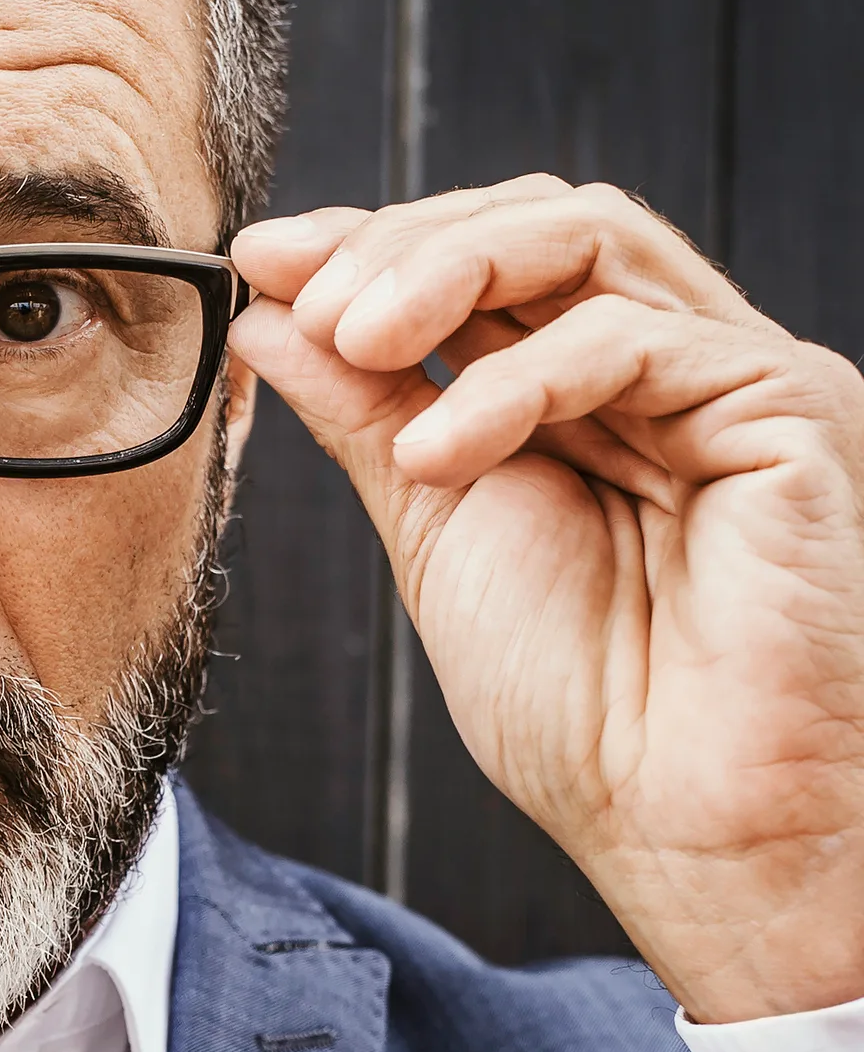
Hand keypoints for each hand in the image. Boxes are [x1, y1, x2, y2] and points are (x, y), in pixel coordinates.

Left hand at [229, 175, 863, 1021]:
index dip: (378, 245)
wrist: (680, 826)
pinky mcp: (789, 411)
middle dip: (404, 244)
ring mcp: (735, 381)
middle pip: (541, 225)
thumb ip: (366, 415)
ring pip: (592, 242)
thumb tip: (271, 315)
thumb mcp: (436, 531)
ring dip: (447, 274)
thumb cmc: (584, 713)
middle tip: (301, 292)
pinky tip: (437, 451)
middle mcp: (675, 369)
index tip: (262, 262)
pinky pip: (638, 340)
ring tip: (347, 342)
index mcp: (595, 395)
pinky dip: (516, 380)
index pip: (493, 263)